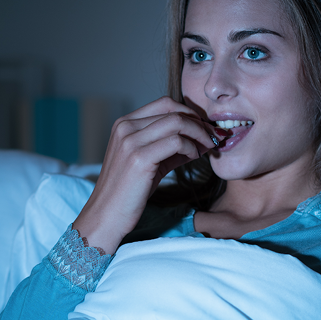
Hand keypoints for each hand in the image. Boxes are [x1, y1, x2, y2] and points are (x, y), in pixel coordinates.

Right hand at [74, 97, 223, 253]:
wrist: (107, 215)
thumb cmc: (129, 192)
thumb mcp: (151, 162)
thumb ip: (173, 148)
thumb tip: (203, 139)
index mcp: (125, 123)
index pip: (165, 104)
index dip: (190, 113)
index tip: (206, 128)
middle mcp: (126, 127)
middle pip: (173, 110)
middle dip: (199, 122)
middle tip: (214, 137)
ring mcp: (131, 141)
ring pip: (177, 122)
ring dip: (199, 134)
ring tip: (207, 148)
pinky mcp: (139, 158)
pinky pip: (176, 141)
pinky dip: (191, 147)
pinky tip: (194, 157)